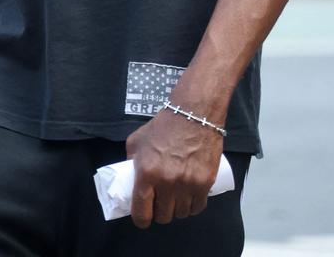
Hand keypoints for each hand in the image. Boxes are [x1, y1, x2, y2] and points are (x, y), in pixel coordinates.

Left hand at [126, 105, 223, 226]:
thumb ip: (131, 161)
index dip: (141, 218)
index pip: (141, 212)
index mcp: (146, 173)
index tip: (143, 216)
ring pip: (181, 214)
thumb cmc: (163, 126)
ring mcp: (187, 185)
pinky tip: (189, 196)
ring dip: (177, 208)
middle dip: (160, 211)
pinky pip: (197, 207)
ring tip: (175, 196)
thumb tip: (129, 178)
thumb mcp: (137, 140)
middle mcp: (166, 183)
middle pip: (163, 216)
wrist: (193, 114)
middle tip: (160, 201)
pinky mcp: (205, 183)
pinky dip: (192, 206)